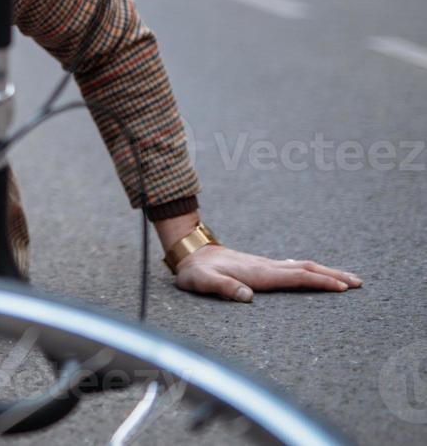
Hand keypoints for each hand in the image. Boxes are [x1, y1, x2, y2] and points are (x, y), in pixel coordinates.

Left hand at [174, 246, 362, 301]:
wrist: (189, 253)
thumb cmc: (196, 271)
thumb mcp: (203, 282)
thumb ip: (223, 288)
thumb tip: (246, 297)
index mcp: (258, 273)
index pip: (296, 277)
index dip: (319, 281)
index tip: (342, 287)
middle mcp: (266, 267)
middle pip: (306, 269)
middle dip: (332, 275)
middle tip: (358, 283)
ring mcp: (264, 265)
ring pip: (300, 267)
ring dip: (324, 271)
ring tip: (346, 279)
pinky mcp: (261, 267)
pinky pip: (291, 268)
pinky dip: (308, 270)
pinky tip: (313, 273)